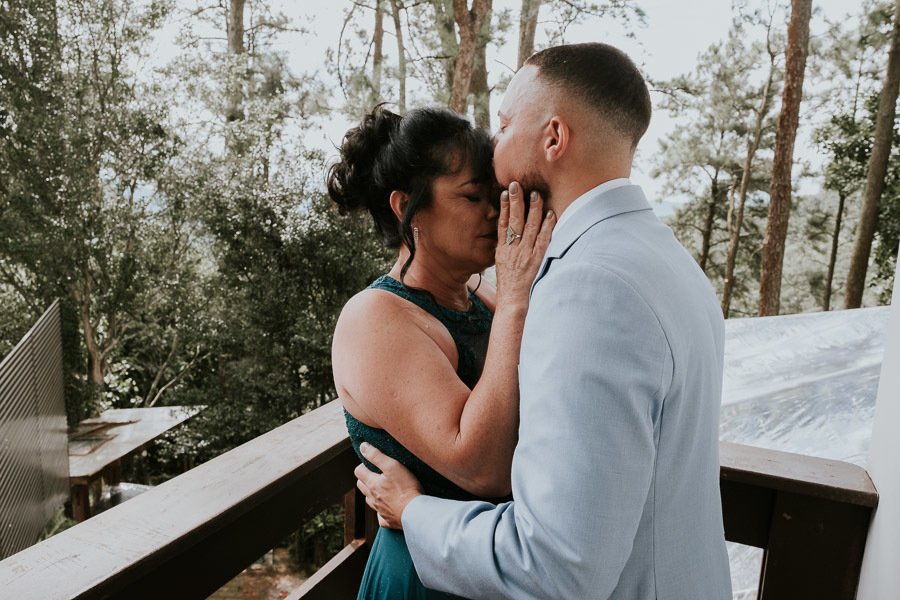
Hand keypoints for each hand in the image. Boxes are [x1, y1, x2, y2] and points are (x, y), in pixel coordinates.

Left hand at [355, 442, 424, 528]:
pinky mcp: (388, 520)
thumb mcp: (392, 466)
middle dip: (365, 478)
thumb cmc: (406, 487)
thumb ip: (376, 456)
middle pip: (361, 486)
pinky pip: (381, 517)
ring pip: (369, 500)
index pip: (359, 471)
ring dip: (372, 494)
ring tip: (382, 488)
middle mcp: (372, 498)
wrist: (415, 512)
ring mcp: (379, 510)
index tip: (371, 462)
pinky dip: (382, 512)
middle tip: (376, 473)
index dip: (363, 465)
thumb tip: (363, 446)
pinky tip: (387, 508)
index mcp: (372, 484)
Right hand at [494, 181, 555, 309]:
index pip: (502, 223)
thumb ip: (504, 245)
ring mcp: (524, 253)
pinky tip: (550, 214)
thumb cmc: (507, 282)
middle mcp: (512, 249)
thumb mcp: (499, 261)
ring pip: (529, 226)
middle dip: (516, 201)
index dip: (503, 206)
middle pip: (514, 220)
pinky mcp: (536, 259)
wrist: (512, 299)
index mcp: (502, 249)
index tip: (505, 192)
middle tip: (517, 185)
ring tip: (536, 194)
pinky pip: (543, 239)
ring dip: (533, 209)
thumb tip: (507, 231)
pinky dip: (547, 226)